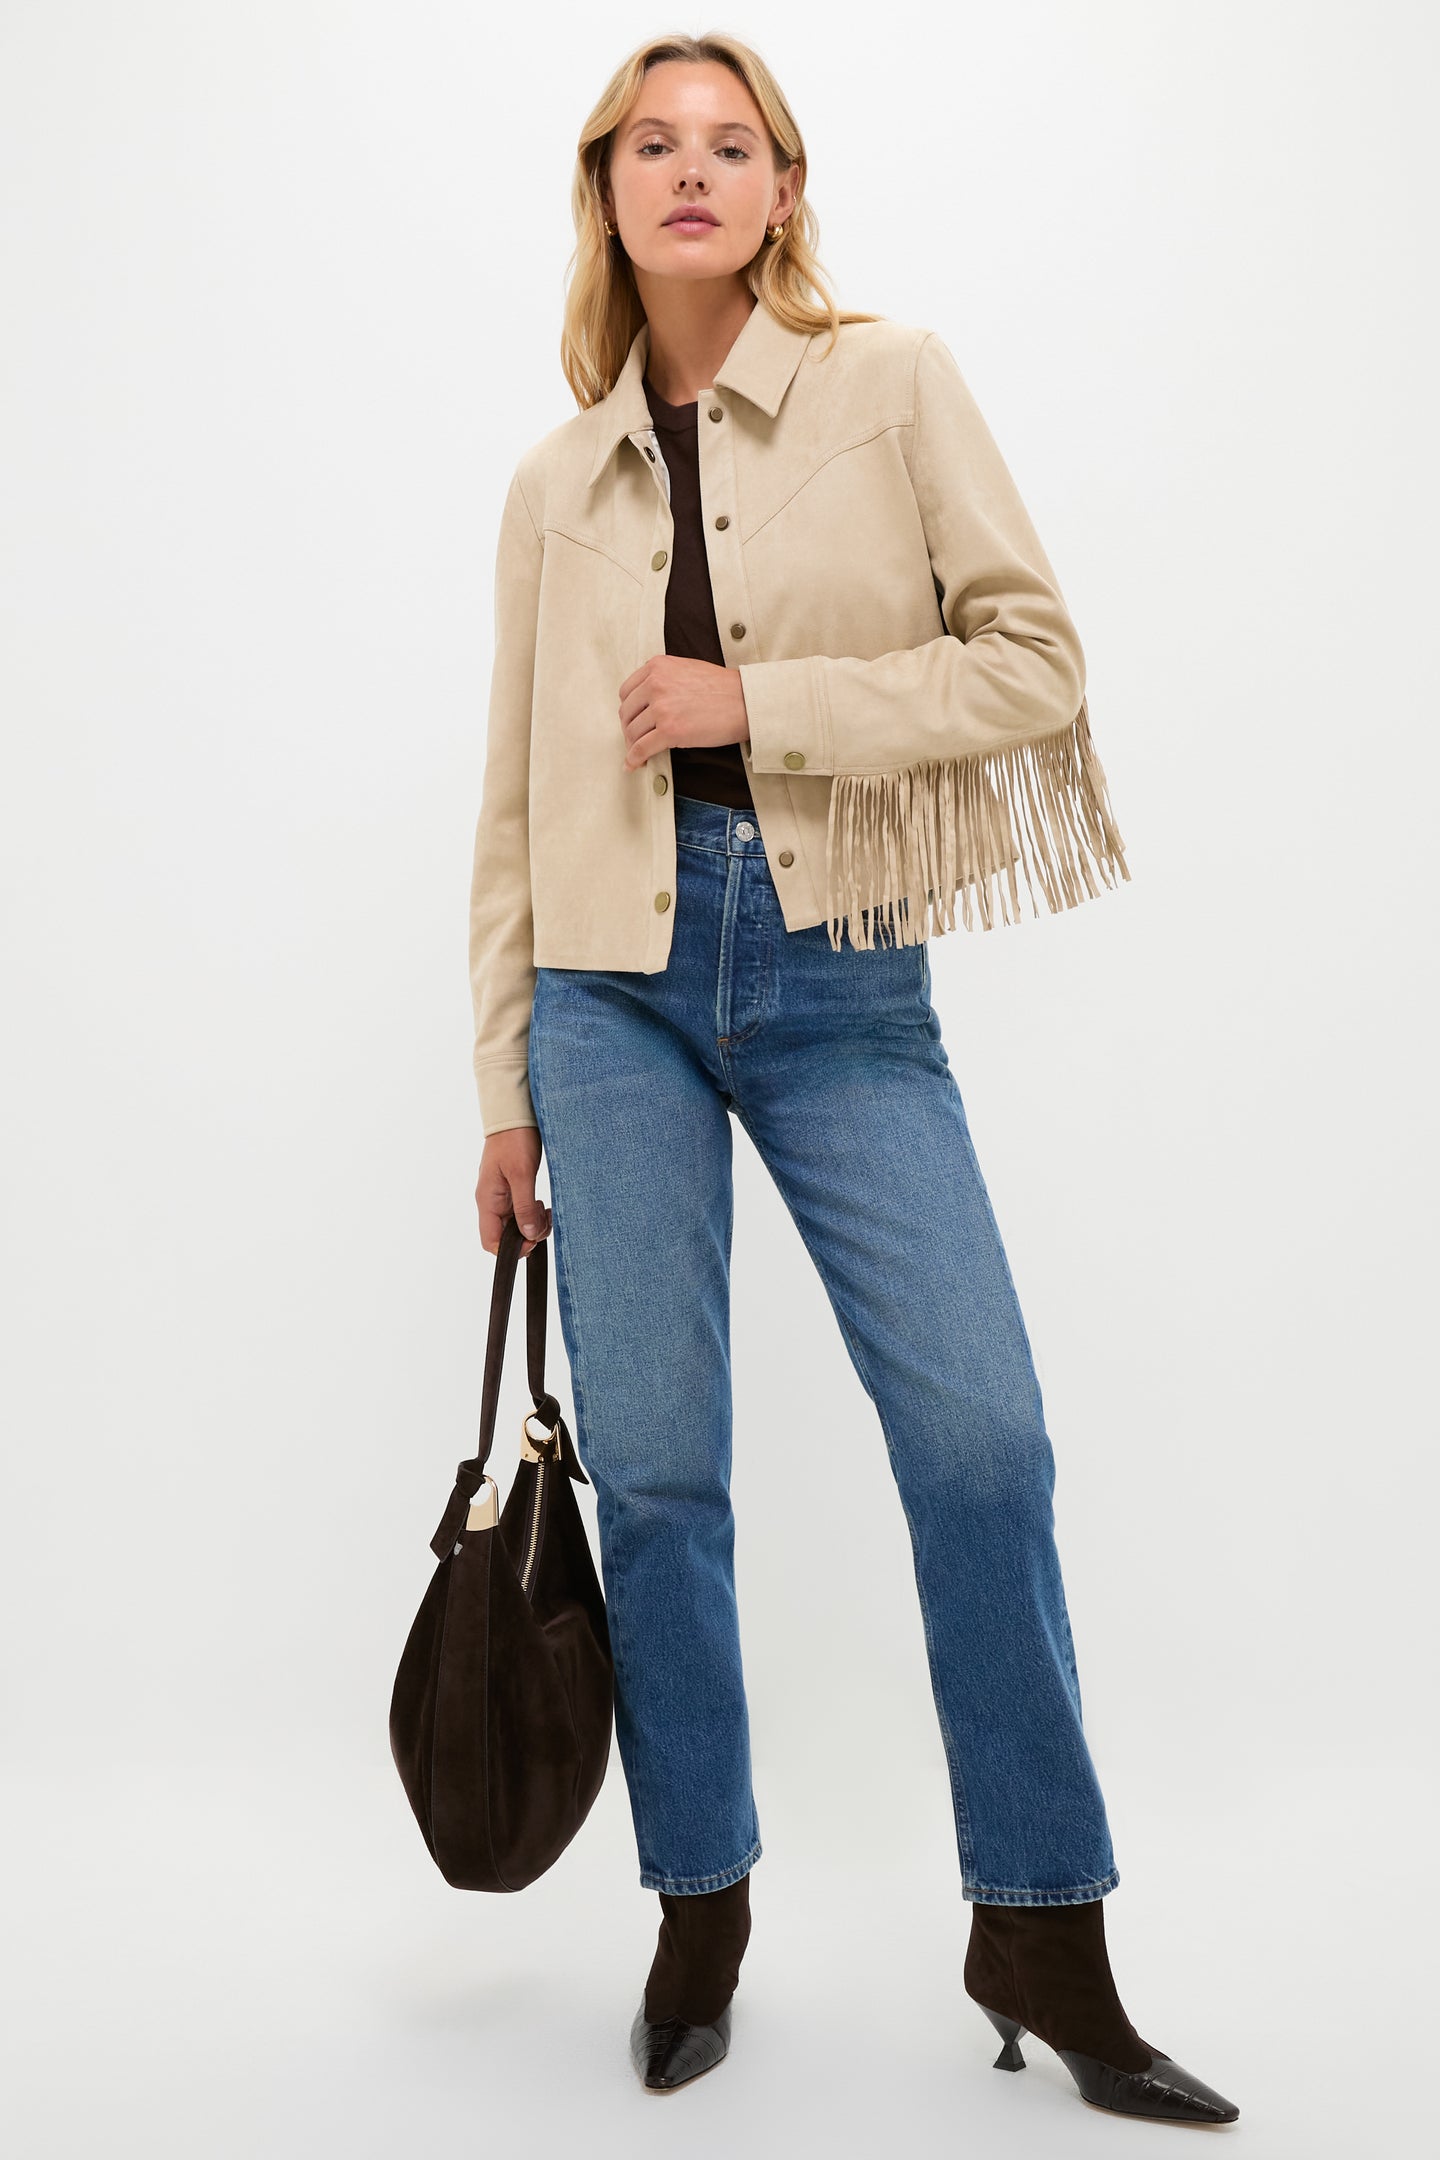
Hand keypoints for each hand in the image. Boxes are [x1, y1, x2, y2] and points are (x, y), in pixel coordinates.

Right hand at [476, 1128, 551, 1257]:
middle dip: (526, 1235)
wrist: (515, 1115)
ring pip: (514, 1224)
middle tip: (544, 1222)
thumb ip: (524, 1207)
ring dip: (531, 1224)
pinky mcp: (510, 1189)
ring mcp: (500, 1195)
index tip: (532, 1240)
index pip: (491, 1241)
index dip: (511, 1248)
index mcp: (487, 1200)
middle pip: (504, 1235)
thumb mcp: (522, 1174)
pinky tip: (541, 1205)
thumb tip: (527, 1235)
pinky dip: (532, 1213)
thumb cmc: (513, 1140)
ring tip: (545, 1212)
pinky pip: (519, 1211)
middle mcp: (491, 1201)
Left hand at [618, 655, 750, 769]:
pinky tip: (634, 764)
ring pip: (632, 732)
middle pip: (626, 713)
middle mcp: (655, 684)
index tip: (634, 720)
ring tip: (639, 753)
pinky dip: (634, 759)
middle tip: (635, 740)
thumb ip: (664, 679)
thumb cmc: (723, 688)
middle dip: (629, 729)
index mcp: (657, 667)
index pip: (627, 691)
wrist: (746, 701)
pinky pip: (641, 748)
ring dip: (633, 746)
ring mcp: (661, 707)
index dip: (629, 710)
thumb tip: (647, 701)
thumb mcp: (686, 669)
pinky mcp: (669, 730)